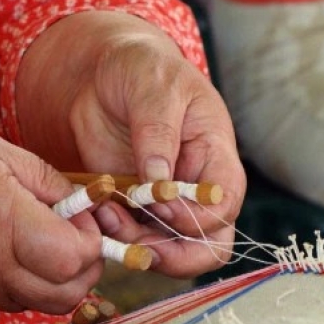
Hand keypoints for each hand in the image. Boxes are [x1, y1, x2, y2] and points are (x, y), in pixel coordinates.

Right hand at [0, 119, 103, 313]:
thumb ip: (43, 178)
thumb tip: (79, 202)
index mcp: (1, 221)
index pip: (73, 258)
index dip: (91, 239)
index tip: (81, 213)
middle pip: (68, 293)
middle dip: (87, 265)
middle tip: (75, 230)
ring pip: (46, 304)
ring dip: (63, 277)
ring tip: (49, 239)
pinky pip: (17, 302)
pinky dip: (35, 283)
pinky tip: (22, 250)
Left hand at [16, 10, 245, 277]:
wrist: (105, 74)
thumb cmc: (141, 68)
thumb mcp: (153, 86)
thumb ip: (158, 132)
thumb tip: (160, 182)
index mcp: (215, 154)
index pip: (226, 202)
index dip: (198, 215)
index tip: (159, 201)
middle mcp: (199, 187)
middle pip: (210, 244)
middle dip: (176, 254)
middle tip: (139, 245)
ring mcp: (168, 204)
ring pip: (173, 252)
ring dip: (139, 247)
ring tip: (107, 216)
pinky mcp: (138, 211)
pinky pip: (136, 242)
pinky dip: (117, 238)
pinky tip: (98, 212)